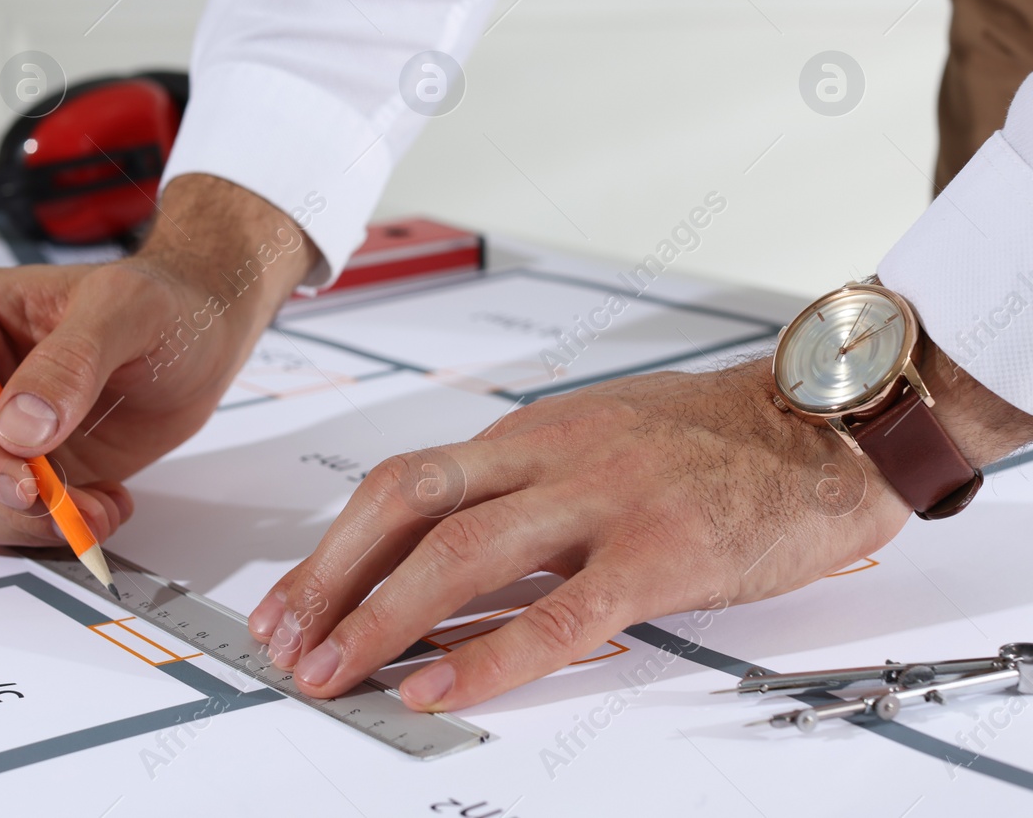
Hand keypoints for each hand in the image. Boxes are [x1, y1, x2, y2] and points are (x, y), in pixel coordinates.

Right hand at [0, 174, 317, 546]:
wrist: (202, 338)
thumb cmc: (162, 304)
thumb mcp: (126, 310)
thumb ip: (71, 361)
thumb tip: (17, 428)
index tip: (20, 480)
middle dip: (0, 497)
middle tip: (69, 508)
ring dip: (28, 523)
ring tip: (100, 507)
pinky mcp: (18, 469)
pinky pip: (4, 520)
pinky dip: (49, 530)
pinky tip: (103, 504)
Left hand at [248, 349, 1028, 712]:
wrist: (824, 423)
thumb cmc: (710, 439)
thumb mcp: (594, 440)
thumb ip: (522, 488)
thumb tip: (440, 555)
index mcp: (528, 435)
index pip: (403, 484)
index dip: (334, 546)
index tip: (287, 601)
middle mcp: (549, 457)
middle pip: (408, 505)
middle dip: (333, 577)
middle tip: (286, 642)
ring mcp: (603, 499)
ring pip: (464, 552)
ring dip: (384, 615)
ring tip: (334, 671)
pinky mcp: (662, 551)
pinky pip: (560, 612)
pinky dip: (490, 653)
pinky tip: (438, 686)